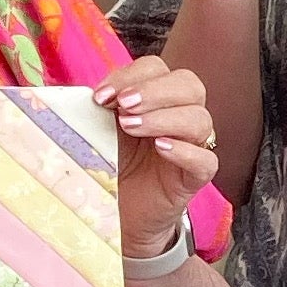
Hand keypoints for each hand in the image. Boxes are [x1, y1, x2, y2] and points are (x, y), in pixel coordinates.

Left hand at [97, 56, 219, 251]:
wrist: (115, 216)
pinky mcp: (195, 178)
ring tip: (130, 127)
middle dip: (155, 90)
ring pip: (200, 119)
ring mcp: (191, 147)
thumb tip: (80, 93)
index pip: (157, 69)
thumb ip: (95, 110)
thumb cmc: (107, 169)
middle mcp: (178, 118)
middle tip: (124, 104)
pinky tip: (161, 149)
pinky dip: (186, 151)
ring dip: (164, 117)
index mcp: (154, 100)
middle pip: (189, 85)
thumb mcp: (95, 131)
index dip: (131, 75)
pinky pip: (207, 160)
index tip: (100, 97)